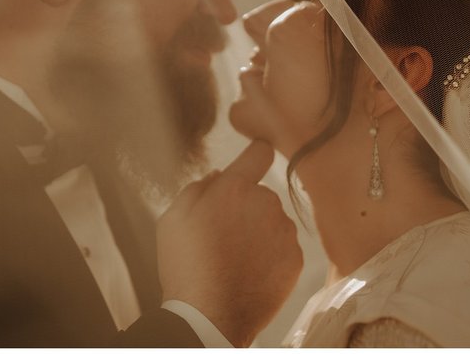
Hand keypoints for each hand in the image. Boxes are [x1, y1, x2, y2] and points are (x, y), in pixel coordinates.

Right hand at [157, 141, 302, 346]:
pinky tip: (250, 272)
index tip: (256, 156)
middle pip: (261, 195)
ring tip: (235, 259)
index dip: (257, 153)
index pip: (259, 152)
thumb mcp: (173, 219)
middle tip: (224, 236)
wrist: (210, 316)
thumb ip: (198, 188)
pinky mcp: (296, 259)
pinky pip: (284, 248)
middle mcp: (266, 203)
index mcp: (235, 188)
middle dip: (247, 207)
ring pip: (274, 222)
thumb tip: (219, 175)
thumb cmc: (186, 266)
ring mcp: (284, 232)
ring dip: (260, 233)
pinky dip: (271, 257)